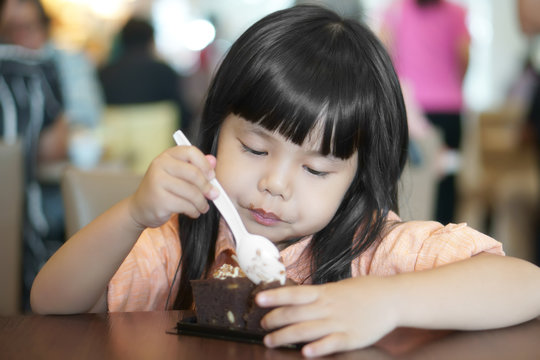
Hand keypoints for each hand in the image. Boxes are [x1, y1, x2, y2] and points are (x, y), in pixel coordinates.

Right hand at [128, 145, 218, 228]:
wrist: (140, 208)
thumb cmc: (163, 189)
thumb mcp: (177, 174)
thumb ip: (195, 166)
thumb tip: (213, 161)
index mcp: (167, 156)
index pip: (191, 152)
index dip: (205, 165)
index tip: (212, 176)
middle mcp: (160, 165)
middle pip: (194, 173)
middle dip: (207, 187)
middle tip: (213, 195)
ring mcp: (158, 182)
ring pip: (192, 192)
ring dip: (202, 203)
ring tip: (203, 207)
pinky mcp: (160, 200)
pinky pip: (186, 205)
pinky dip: (194, 211)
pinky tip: (193, 212)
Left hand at [256, 276, 397, 356]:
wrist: (390, 298)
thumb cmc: (361, 292)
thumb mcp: (336, 288)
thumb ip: (317, 296)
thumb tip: (294, 300)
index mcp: (324, 292)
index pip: (294, 294)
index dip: (275, 296)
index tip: (258, 300)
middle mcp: (328, 307)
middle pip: (295, 314)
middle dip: (274, 320)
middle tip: (262, 326)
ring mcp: (339, 322)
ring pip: (307, 329)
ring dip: (286, 336)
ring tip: (270, 341)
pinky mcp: (351, 337)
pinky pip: (331, 343)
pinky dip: (318, 348)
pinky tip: (305, 352)